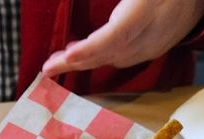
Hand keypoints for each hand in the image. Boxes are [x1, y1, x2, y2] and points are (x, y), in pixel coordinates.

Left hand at [42, 0, 203, 76]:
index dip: (90, 48)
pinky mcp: (155, 50)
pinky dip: (100, 58)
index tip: (67, 56)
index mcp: (147, 11)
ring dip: (85, 62)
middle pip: (109, 54)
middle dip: (76, 62)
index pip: (116, 35)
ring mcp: (155, 45)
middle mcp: (152, 34)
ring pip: (114, 60)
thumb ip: (119, 4)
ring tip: (58, 61)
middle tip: (48, 67)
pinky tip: (82, 55)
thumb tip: (99, 28)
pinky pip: (123, 59)